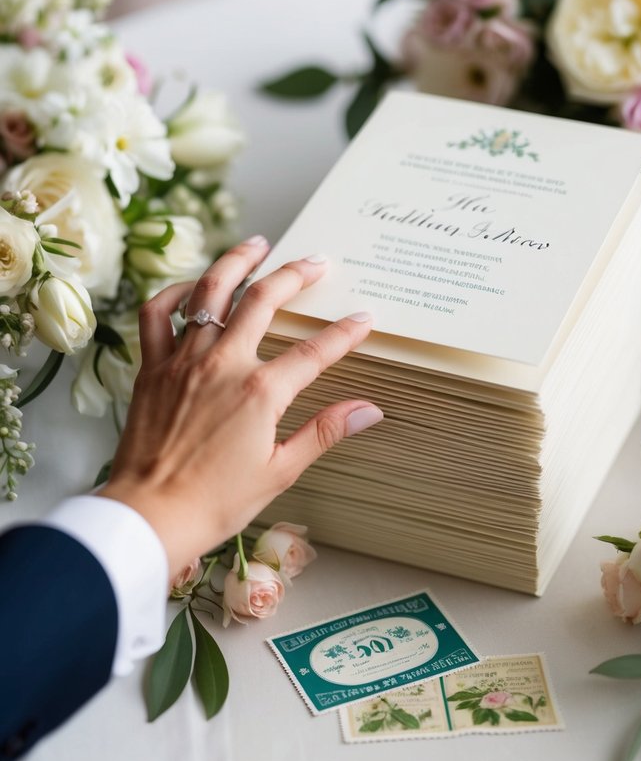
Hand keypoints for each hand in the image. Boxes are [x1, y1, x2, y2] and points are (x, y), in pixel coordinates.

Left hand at [99, 236, 381, 579]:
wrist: (151, 516)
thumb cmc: (215, 502)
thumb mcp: (282, 470)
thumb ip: (325, 431)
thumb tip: (369, 410)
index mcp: (261, 391)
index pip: (315, 350)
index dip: (345, 332)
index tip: (364, 318)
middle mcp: (223, 364)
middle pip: (264, 299)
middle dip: (296, 274)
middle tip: (316, 261)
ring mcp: (184, 360)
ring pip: (210, 291)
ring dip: (237, 261)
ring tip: (257, 244)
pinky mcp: (153, 368)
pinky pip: (157, 315)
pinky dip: (174, 293)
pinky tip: (191, 286)